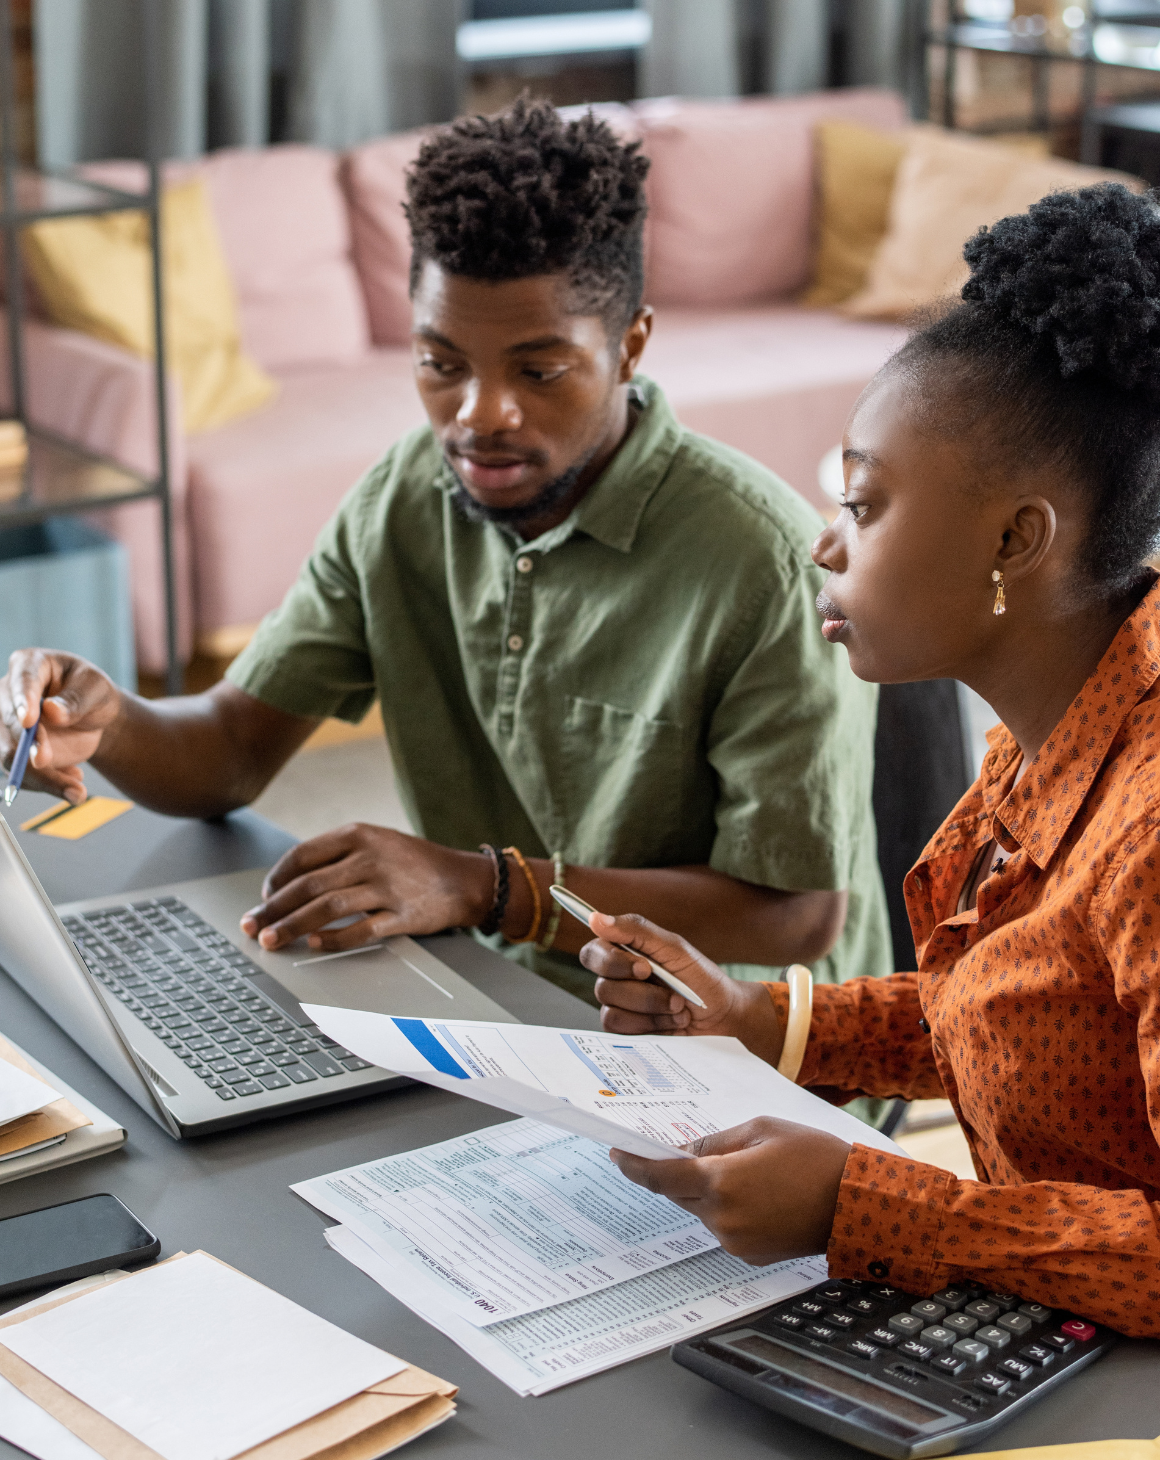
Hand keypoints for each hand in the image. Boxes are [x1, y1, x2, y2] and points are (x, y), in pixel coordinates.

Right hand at [0, 649, 122, 803]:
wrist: (94, 715)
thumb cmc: (92, 691)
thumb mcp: (96, 689)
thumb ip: (76, 699)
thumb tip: (52, 712)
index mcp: (28, 664)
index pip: (21, 682)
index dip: (22, 702)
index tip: (28, 721)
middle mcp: (9, 694)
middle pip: (9, 724)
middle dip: (27, 745)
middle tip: (45, 760)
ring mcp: (7, 724)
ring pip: (10, 755)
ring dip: (39, 776)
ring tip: (75, 790)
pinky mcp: (15, 750)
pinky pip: (23, 774)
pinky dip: (47, 784)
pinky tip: (73, 786)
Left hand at [240, 823, 495, 950]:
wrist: (466, 879)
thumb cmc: (413, 863)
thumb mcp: (376, 844)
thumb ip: (337, 858)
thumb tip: (288, 886)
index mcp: (359, 834)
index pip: (303, 856)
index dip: (277, 879)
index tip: (263, 898)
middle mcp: (371, 856)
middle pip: (309, 885)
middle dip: (274, 909)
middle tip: (252, 926)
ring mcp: (389, 885)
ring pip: (328, 908)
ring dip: (293, 927)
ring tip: (272, 941)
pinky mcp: (405, 914)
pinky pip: (362, 930)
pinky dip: (334, 940)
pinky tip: (316, 946)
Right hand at [579, 913, 784, 1065]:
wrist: (723, 1015)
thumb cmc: (700, 977)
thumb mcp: (674, 948)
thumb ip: (635, 930)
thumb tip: (595, 918)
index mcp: (624, 952)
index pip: (593, 952)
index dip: (612, 962)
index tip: (644, 967)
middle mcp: (616, 978)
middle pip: (603, 985)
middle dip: (643, 993)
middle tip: (674, 993)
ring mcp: (621, 1006)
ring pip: (612, 1009)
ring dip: (652, 1009)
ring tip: (678, 1007)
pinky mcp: (627, 1030)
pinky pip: (621, 1030)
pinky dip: (651, 1024)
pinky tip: (670, 1021)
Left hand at [611, 1117, 849, 1264]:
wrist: (857, 1204)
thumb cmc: (814, 1158)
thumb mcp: (761, 1130)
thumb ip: (717, 1141)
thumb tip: (687, 1151)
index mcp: (720, 1182)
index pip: (662, 1177)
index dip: (636, 1166)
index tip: (618, 1155)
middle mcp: (721, 1218)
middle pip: (680, 1194)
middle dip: (680, 1173)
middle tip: (690, 1152)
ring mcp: (735, 1241)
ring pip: (702, 1210)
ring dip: (709, 1191)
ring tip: (747, 1170)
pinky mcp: (750, 1254)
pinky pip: (723, 1226)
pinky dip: (728, 1208)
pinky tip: (758, 1193)